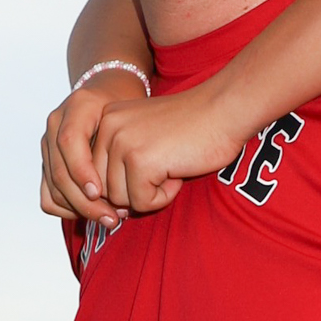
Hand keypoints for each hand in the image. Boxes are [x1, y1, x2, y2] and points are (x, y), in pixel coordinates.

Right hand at [41, 80, 128, 225]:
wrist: (107, 90)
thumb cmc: (124, 103)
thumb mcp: (132, 111)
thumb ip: (126, 137)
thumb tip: (131, 181)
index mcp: (77, 107)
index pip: (69, 142)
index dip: (81, 171)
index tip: (99, 192)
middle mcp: (56, 124)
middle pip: (59, 172)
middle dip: (85, 202)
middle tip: (113, 217)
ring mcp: (48, 144)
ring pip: (53, 188)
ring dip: (79, 210)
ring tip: (108, 217)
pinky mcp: (48, 163)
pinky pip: (49, 196)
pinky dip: (68, 209)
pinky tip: (93, 211)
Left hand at [92, 84, 242, 213]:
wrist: (224, 111)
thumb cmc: (193, 128)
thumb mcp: (145, 138)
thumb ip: (120, 164)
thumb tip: (111, 210)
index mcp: (106, 119)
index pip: (96, 173)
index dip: (128, 178)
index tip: (155, 160)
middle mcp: (108, 127)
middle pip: (105, 188)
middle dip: (136, 189)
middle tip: (165, 165)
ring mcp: (122, 143)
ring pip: (120, 199)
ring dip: (150, 193)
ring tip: (171, 167)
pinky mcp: (139, 161)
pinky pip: (142, 203)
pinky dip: (164, 197)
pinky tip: (178, 172)